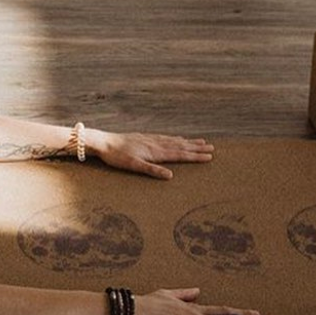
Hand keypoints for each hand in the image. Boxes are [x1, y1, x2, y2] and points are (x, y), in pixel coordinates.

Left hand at [89, 130, 214, 178]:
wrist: (103, 142)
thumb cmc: (117, 156)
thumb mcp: (134, 166)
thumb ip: (152, 170)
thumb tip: (171, 176)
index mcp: (156, 152)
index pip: (180, 154)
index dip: (195, 156)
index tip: (210, 156)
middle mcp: (156, 144)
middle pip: (180, 146)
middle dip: (196, 148)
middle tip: (212, 148)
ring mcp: (151, 140)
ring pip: (174, 140)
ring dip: (188, 142)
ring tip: (200, 141)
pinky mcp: (144, 138)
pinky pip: (165, 138)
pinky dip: (174, 138)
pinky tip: (177, 138)